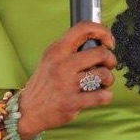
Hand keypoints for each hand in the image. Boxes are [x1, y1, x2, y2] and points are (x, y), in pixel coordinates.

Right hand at [15, 22, 116, 139]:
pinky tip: (100, 95)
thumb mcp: (50, 58)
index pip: (83, 28)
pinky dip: (106, 96)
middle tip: (108, 65)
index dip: (102, 31)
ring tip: (102, 83)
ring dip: (108, 79)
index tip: (108, 41)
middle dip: (110, 59)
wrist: (28, 110)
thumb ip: (69, 49)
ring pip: (104, 74)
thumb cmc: (44, 83)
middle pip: (100, 53)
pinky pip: (101, 96)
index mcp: (57, 50)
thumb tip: (97, 41)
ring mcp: (67, 84)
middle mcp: (62, 65)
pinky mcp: (72, 103)